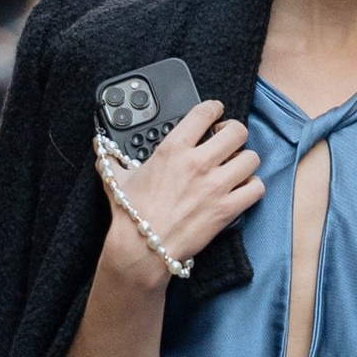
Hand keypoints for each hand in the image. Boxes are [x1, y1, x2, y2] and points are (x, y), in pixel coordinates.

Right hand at [98, 101, 263, 279]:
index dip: (215, 109)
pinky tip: (242, 189)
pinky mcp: (226, 209)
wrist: (142, 248)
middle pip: (236, 131)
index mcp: (173, 149)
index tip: (216, 112)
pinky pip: (256, 188)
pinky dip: (253, 187)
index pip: (205, 112)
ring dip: (246, 161)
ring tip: (237, 166)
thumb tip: (100, 146)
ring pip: (251, 158)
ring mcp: (215, 186)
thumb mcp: (116, 178)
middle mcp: (198, 163)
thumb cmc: (130, 214)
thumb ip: (112, 158)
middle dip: (234, 134)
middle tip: (228, 141)